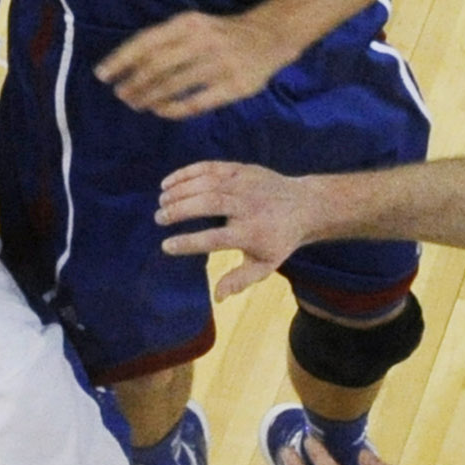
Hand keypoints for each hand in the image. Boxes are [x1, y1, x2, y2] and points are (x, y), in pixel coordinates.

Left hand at [94, 7, 293, 119]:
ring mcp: (220, 64)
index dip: (121, 60)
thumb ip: (163, 40)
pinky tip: (161, 111)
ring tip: (136, 103)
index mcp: (189, 23)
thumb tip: (125, 65)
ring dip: (149, 97)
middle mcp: (203, 41)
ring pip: (174, 86)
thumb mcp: (192, 25)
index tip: (102, 75)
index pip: (146, 42)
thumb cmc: (219, 33)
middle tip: (120, 94)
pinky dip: (173, 109)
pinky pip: (196, 103)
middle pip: (157, 66)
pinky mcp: (234, 86)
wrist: (269, 37)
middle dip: (134, 83)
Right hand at [156, 159, 311, 299]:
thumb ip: (240, 280)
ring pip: (207, 183)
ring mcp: (244, 183)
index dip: (189, 242)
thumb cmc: (279, 240)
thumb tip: (217, 297)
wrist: (305, 205)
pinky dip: (186, 173)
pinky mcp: (241, 169)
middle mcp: (248, 206)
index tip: (166, 246)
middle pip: (209, 203)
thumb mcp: (265, 265)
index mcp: (252, 233)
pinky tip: (168, 183)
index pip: (215, 238)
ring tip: (161, 202)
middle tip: (159, 219)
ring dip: (179, 191)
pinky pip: (209, 167)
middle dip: (180, 210)